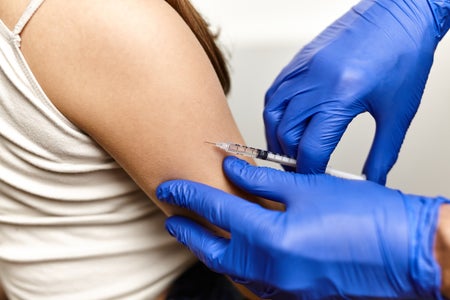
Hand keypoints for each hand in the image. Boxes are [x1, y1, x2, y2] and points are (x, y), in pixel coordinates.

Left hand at [157, 157, 447, 298]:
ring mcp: (283, 286)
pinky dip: (237, 264)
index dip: (189, 196)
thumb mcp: (308, 187)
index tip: (170, 188)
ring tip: (197, 233)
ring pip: (231, 268)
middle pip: (213, 249)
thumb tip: (233, 170)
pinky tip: (235, 252)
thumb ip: (262, 180)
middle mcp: (272, 268)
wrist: (406, 251)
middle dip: (188, 231)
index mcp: (272, 236)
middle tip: (172, 216)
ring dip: (210, 249)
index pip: (215, 212)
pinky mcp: (296, 293)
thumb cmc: (366, 216)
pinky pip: (253, 279)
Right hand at [264, 0, 444, 183]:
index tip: (313, 178)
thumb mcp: (398, 113)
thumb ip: (382, 153)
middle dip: (290, 156)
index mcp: (342, 96)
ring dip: (276, 136)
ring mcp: (305, 68)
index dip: (310, 170)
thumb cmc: (404, 57)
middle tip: (300, 167)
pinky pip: (275, 91)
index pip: (311, 147)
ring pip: (273, 112)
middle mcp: (316, 81)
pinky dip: (274, 112)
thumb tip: (372, 179)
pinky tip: (285, 121)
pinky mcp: (301, 59)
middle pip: (286, 133)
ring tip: (288, 149)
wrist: (400, 17)